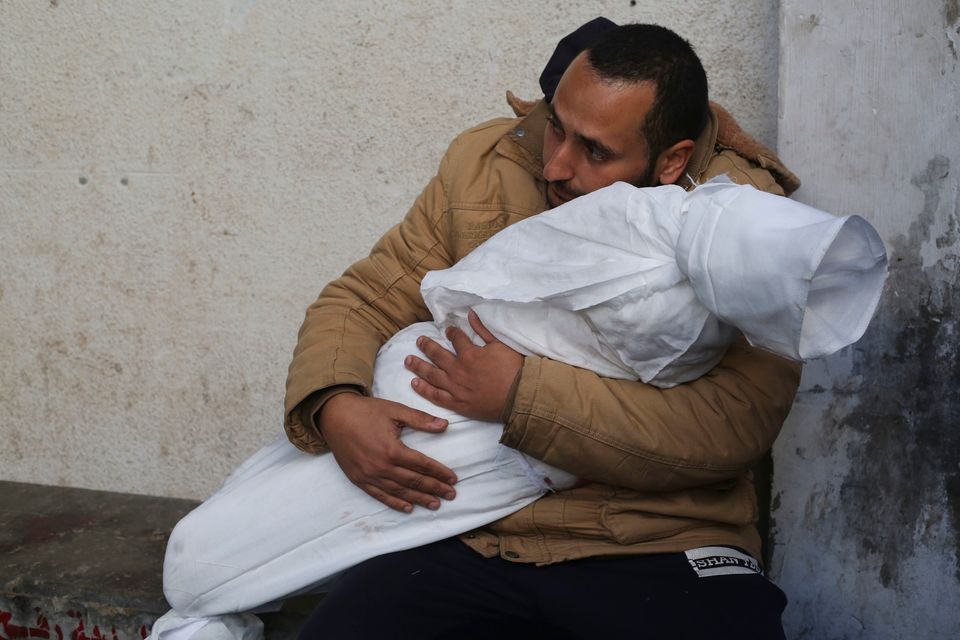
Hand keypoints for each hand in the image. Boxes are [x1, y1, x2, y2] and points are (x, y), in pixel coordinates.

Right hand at [319, 393, 457, 512]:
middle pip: (414, 481)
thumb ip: (420, 419)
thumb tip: (444, 425)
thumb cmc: (366, 411)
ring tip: (435, 504)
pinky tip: (408, 508)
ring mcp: (369, 475)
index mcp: (392, 449)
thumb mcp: (395, 410)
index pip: (422, 464)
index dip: (440, 472)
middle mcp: (382, 466)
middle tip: (451, 495)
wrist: (334, 416)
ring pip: (400, 491)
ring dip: (419, 499)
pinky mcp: (359, 479)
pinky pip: (380, 495)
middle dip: (435, 488)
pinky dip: (395, 503)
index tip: (454, 479)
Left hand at [405, 309, 522, 421]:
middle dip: (426, 346)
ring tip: (408, 361)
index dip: (450, 332)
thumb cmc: (514, 370)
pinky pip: (436, 396)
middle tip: (418, 341)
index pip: (455, 339)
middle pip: (437, 355)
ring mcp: (456, 388)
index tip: (447, 330)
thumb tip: (471, 313)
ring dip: (418, 366)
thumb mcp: (500, 345)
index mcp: (469, 354)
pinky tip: (414, 384)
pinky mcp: (457, 403)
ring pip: (431, 375)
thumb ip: (483, 329)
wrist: (519, 398)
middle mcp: (458, 370)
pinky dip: (424, 390)